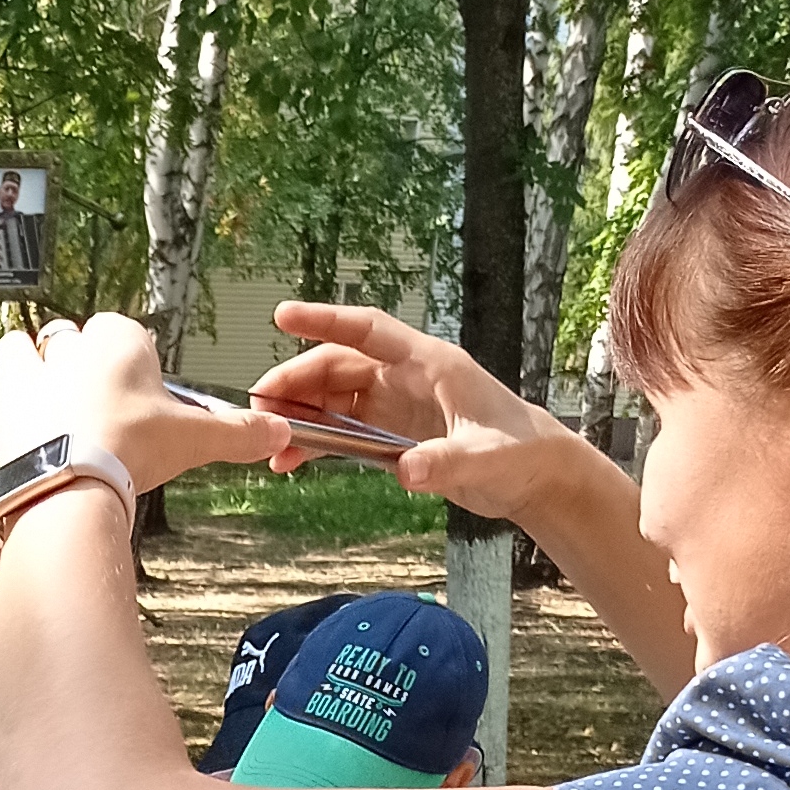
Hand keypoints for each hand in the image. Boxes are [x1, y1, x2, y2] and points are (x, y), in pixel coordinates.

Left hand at [0, 316, 284, 504]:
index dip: (121, 359)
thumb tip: (281, 431)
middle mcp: (68, 347)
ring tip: (32, 396)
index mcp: (118, 339)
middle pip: (65, 340)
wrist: (73, 480)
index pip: (119, 331)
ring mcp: (26, 373)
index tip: (127, 391)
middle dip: (70, 364)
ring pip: (15, 349)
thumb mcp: (193, 440)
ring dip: (20, 368)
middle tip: (82, 403)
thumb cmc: (131, 451)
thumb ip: (237, 433)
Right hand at [253, 303, 565, 523]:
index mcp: (429, 364)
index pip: (368, 331)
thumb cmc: (516, 454)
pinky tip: (290, 464)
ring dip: (299, 415)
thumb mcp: (483, 460)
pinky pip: (341, 429)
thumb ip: (445, 463)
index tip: (282, 316)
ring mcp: (395, 403)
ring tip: (267, 442)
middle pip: (338, 366)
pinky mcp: (391, 432)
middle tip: (257, 410)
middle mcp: (406, 376)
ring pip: (333, 397)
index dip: (325, 320)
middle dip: (294, 383)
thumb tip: (407, 472)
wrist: (533, 472)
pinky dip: (314, 442)